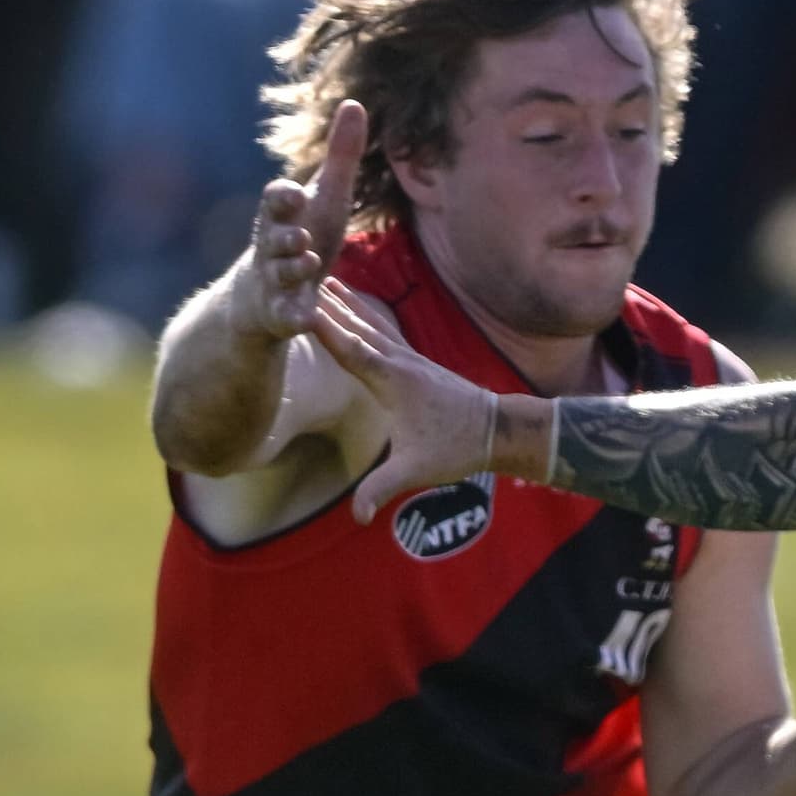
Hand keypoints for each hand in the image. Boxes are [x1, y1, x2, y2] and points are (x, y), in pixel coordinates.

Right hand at [241, 101, 364, 339]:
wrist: (266, 296)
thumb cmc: (302, 237)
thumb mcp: (325, 198)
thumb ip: (340, 156)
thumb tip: (356, 103)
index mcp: (282, 215)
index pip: (276, 199)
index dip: (283, 197)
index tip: (295, 192)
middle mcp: (271, 246)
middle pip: (274, 238)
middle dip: (284, 236)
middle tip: (301, 235)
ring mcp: (272, 281)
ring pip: (278, 274)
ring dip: (292, 268)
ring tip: (309, 262)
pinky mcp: (278, 315)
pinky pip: (285, 316)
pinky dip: (294, 316)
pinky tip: (307, 318)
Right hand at [313, 278, 506, 521]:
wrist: (496, 429)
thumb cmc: (456, 448)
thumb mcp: (415, 471)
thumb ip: (382, 489)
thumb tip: (358, 517)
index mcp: (393, 381)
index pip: (350, 349)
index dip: (324, 329)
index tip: (299, 307)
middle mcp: (399, 362)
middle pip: (356, 327)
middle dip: (329, 305)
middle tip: (301, 278)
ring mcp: (409, 358)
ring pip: (371, 324)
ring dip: (347, 304)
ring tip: (325, 280)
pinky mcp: (415, 362)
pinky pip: (384, 331)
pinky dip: (366, 316)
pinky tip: (359, 309)